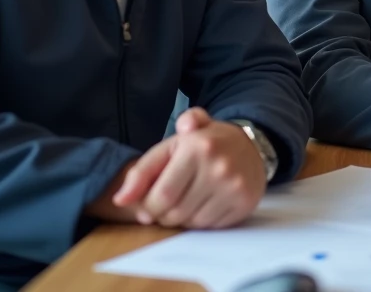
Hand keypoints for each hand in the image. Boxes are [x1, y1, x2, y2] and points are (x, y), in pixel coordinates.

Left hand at [112, 107, 268, 228]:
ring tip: (188, 202)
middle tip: (169, 204)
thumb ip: (142, 169)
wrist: (250, 144)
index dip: (149, 208)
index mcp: (195, 148)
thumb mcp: (171, 145)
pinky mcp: (245, 201)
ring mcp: (234, 186)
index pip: (161, 197)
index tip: (151, 205)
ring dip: (184, 219)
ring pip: (194, 223)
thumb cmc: (202, 144)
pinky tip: (206, 205)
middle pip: (176, 213)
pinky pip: (213, 226)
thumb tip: (120, 200)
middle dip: (165, 215)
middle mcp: (218, 167)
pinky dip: (204, 221)